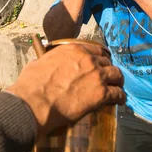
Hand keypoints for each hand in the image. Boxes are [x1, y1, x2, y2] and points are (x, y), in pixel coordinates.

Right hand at [6, 43, 124, 137]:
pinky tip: (119, 101)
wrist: (35, 102)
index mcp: (73, 49)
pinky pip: (118, 94)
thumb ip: (50, 60)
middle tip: (108, 78)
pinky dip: (120, 98)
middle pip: (108, 62)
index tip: (101, 64)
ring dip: (117, 82)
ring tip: (117, 88)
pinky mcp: (101, 94)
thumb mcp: (39, 62)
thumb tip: (48, 62)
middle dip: (109, 70)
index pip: (95, 50)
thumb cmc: (32, 84)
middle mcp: (88, 59)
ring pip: (117, 75)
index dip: (100, 58)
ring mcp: (97, 76)